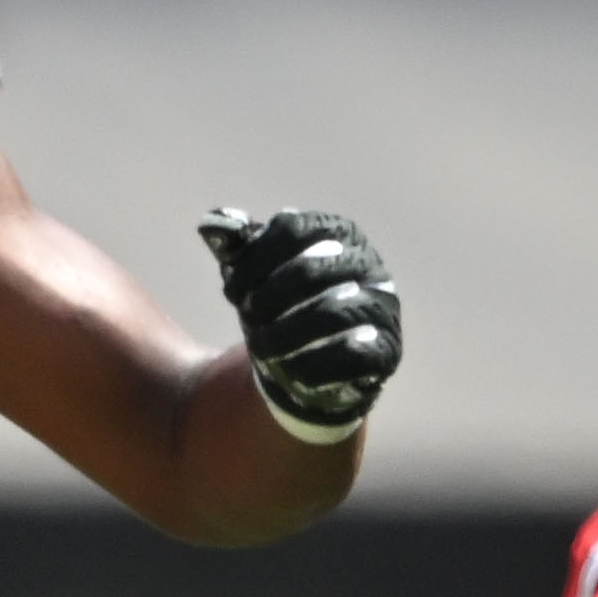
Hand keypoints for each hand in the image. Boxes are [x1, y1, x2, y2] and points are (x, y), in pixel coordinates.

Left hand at [202, 208, 402, 441]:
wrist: (311, 359)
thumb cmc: (282, 306)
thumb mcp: (257, 275)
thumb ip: (237, 249)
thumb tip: (210, 223)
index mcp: (337, 233)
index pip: (293, 230)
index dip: (254, 259)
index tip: (230, 290)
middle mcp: (367, 264)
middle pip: (309, 270)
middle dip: (267, 297)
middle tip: (246, 316)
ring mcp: (382, 306)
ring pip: (333, 313)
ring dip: (285, 334)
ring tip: (259, 348)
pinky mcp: (387, 348)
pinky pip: (355, 354)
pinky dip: (317, 364)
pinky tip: (291, 373)